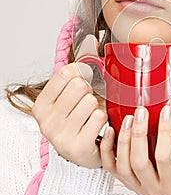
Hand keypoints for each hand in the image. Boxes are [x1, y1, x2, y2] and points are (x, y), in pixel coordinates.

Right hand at [32, 35, 106, 167]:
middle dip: (90, 93)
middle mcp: (46, 121)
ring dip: (98, 108)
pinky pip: (100, 117)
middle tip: (89, 105)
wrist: (85, 155)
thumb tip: (90, 38)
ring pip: (91, 101)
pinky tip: (99, 129)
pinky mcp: (77, 146)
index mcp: (41, 105)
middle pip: (80, 85)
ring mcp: (60, 135)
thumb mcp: (71, 96)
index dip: (82, 75)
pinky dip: (105, 121)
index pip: (66, 73)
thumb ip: (79, 67)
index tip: (84, 85)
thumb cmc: (79, 121)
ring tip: (92, 119)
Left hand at [100, 105, 170, 194]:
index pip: (165, 158)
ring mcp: (136, 186)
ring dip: (123, 139)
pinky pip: (110, 167)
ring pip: (122, 166)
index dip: (164, 133)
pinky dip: (106, 148)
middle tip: (142, 111)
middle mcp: (153, 189)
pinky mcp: (125, 180)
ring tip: (129, 118)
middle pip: (139, 162)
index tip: (166, 111)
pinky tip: (110, 130)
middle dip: (138, 134)